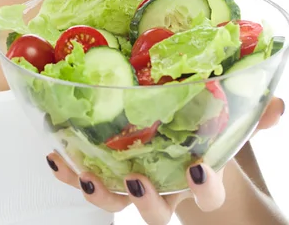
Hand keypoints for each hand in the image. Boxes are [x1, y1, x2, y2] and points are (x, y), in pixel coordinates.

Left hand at [46, 96, 284, 224]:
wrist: (176, 144)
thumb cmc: (200, 134)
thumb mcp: (224, 125)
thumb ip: (251, 118)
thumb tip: (277, 107)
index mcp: (193, 178)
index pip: (207, 194)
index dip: (204, 188)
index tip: (198, 166)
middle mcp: (163, 189)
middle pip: (156, 213)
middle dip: (148, 202)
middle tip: (137, 179)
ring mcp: (131, 184)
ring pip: (115, 201)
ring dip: (99, 191)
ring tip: (85, 172)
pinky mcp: (104, 172)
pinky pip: (84, 178)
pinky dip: (68, 170)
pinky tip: (55, 156)